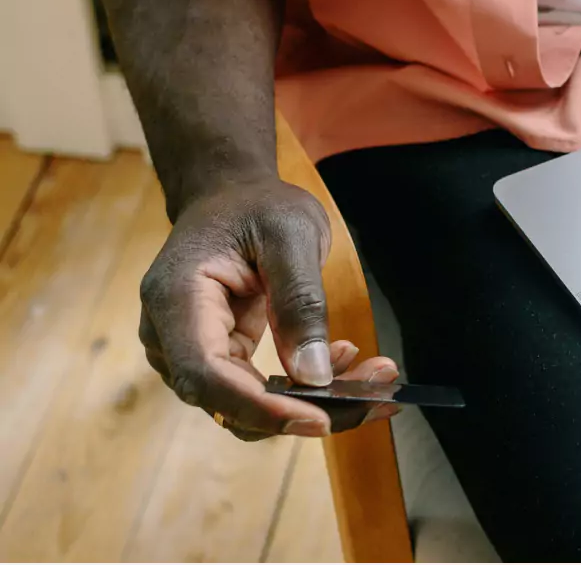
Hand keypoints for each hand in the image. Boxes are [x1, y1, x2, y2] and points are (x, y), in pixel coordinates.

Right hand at [138, 178, 397, 440]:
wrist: (230, 196)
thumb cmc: (257, 206)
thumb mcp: (292, 235)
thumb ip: (300, 301)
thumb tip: (314, 376)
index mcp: (176, 299)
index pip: (207, 373)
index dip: (261, 407)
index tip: (320, 418)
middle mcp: (169, 336)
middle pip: (228, 401)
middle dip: (305, 408)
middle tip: (378, 397)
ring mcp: (188, 351)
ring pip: (245, 405)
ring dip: (312, 402)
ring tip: (374, 374)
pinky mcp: (216, 357)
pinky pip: (255, 391)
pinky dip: (302, 387)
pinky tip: (345, 358)